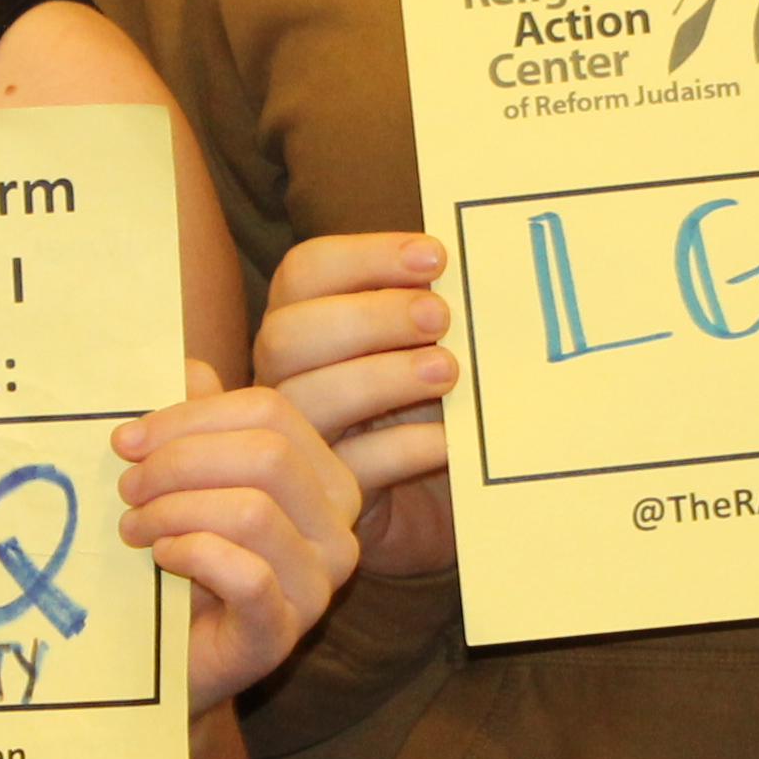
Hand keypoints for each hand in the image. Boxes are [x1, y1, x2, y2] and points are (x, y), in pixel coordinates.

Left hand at [115, 360, 367, 704]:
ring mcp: (319, 584)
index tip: (127, 439)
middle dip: (180, 461)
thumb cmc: (182, 561)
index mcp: (323, 476)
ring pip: (253, 512)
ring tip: (134, 527)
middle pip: (268, 455)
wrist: (170, 658)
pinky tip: (162, 558)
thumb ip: (193, 425)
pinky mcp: (284, 633)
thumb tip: (188, 367)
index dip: (191, 416)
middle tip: (127, 487)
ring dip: (175, 510)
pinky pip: (246, 575)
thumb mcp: (185, 482)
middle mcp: (339, 527)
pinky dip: (191, 554)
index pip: (271, 412)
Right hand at [256, 231, 459, 577]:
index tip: (436, 256)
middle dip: (368, 316)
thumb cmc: (428, 407)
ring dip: (381, 377)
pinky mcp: (329, 498)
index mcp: (304, 325)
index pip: (305, 271)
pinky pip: (351, 466)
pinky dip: (404, 445)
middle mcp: (283, 378)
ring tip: (447, 372)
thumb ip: (434, 309)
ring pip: (303, 400)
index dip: (366, 256)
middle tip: (440, 317)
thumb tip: (475, 269)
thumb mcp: (431, 351)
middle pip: (288, 333)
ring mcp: (298, 440)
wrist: (435, 502)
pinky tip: (449, 437)